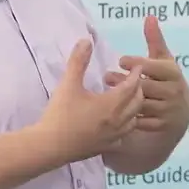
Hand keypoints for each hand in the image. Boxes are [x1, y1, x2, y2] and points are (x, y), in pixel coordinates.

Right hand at [38, 39, 144, 162]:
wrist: (50, 146)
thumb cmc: (60, 114)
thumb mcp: (68, 84)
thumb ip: (78, 61)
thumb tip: (86, 40)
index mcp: (112, 104)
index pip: (132, 86)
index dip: (136, 75)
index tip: (138, 66)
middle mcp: (118, 120)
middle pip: (137, 103)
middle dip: (138, 90)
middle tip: (134, 80)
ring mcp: (114, 136)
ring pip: (134, 120)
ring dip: (134, 108)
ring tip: (127, 99)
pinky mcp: (107, 148)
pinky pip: (124, 136)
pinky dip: (126, 126)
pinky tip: (117, 123)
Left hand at [105, 16, 188, 132]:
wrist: (181, 110)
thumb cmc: (166, 79)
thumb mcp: (163, 60)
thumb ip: (155, 40)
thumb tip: (149, 16)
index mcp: (173, 73)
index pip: (155, 67)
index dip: (138, 63)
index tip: (120, 60)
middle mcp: (173, 91)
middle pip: (145, 86)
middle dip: (125, 82)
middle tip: (106, 77)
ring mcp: (168, 110)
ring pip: (142, 104)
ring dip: (123, 99)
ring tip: (106, 93)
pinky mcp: (162, 126)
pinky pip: (142, 122)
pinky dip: (128, 116)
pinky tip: (114, 110)